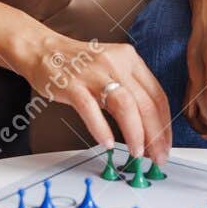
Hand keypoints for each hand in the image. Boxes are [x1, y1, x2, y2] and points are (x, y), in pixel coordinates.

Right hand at [13, 32, 170, 161]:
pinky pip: (91, 110)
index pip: (157, 96)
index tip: (165, 144)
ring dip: (135, 134)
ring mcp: (93, 73)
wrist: (42, 50)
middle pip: (145, 103)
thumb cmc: (78, 65)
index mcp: (130, 59)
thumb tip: (148, 128)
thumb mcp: (112, 68)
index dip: (165, 125)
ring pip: (124, 106)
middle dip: (155, 135)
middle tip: (157, 157)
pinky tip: (107, 143)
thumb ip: (130, 90)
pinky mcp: (72, 84)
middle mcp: (115, 63)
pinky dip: (101, 129)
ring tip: (136, 153)